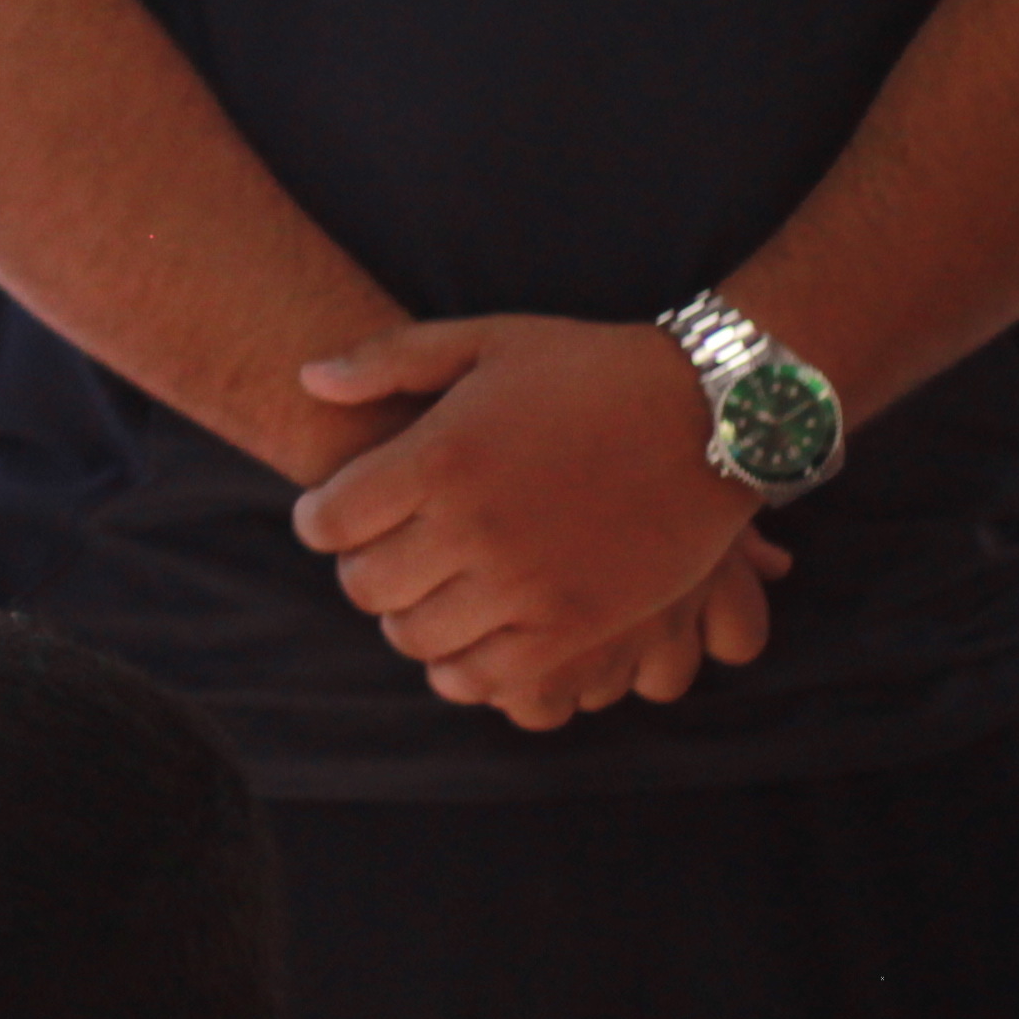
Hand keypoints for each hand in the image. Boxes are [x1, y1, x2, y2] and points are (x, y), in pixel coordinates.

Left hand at [296, 314, 764, 724]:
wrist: (710, 415)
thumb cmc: (588, 370)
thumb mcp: (484, 341)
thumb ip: (387, 360)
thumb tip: (308, 379)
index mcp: (439, 457)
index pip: (328, 522)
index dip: (319, 521)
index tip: (333, 516)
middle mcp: (473, 526)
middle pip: (365, 586)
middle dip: (361, 572)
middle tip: (382, 555)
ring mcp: (527, 584)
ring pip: (417, 637)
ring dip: (409, 620)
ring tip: (426, 595)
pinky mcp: (578, 627)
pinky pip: (488, 677)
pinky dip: (462, 668)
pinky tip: (468, 639)